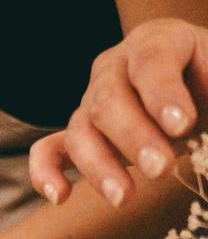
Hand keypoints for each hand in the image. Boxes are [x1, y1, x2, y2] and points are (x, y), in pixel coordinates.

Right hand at [30, 17, 207, 206]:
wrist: (198, 87)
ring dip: (99, 165)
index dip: (163, 93)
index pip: (151, 60)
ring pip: (80, 130)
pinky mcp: (79, 134)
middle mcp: (115, 68)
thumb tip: (197, 126)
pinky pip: (50, 150)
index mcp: (158, 41)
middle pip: (107, 99)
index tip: (181, 125)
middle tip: (160, 169)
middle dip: (133, 137)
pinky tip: (59, 197)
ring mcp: (91, 101)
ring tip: (124, 197)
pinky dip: (46, 172)